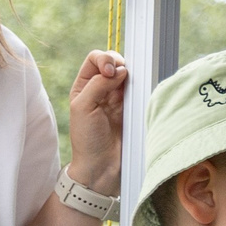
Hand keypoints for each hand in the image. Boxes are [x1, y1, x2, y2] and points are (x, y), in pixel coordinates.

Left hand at [62, 51, 127, 190]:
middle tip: (123, 75)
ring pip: (129, 76)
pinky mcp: (134, 110)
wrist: (102, 166)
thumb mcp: (83, 107)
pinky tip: (141, 92)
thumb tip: (120, 70)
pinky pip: (140, 92)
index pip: (95, 59)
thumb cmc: (87, 139)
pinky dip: (142, 88)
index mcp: (84, 86)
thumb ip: (98, 84)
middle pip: (113, 63)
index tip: (110, 72)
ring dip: (132, 76)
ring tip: (133, 86)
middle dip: (119, 64)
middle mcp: (101, 89)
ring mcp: (119, 99)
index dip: (104, 59)